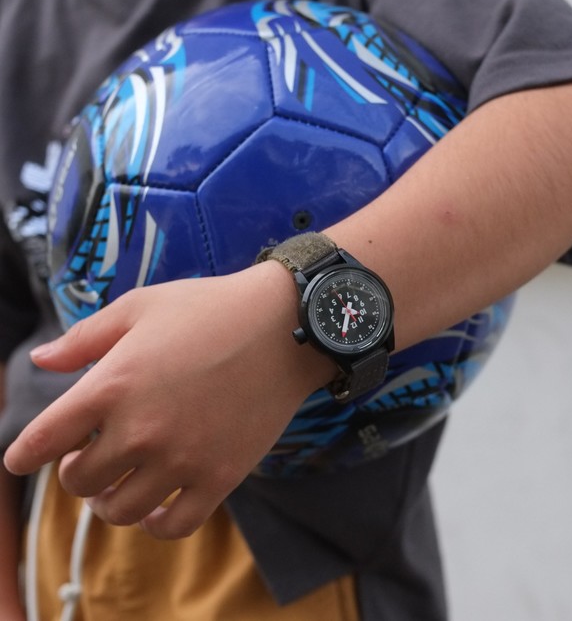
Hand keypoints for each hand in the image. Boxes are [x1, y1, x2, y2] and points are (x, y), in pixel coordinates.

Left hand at [3, 263, 333, 538]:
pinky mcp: (220, 477)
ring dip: (110, 500)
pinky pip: (173, 525)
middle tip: (88, 456)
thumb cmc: (209, 309)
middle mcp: (140, 430)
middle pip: (80, 482)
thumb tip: (40, 361)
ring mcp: (182, 458)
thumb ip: (84, 337)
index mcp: (111, 385)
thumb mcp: (141, 307)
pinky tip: (155, 506)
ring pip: (120, 510)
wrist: (284, 326)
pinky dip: (155, 522)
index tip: (22, 460)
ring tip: (118, 483)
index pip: (42, 439)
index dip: (23, 455)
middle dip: (75, 471)